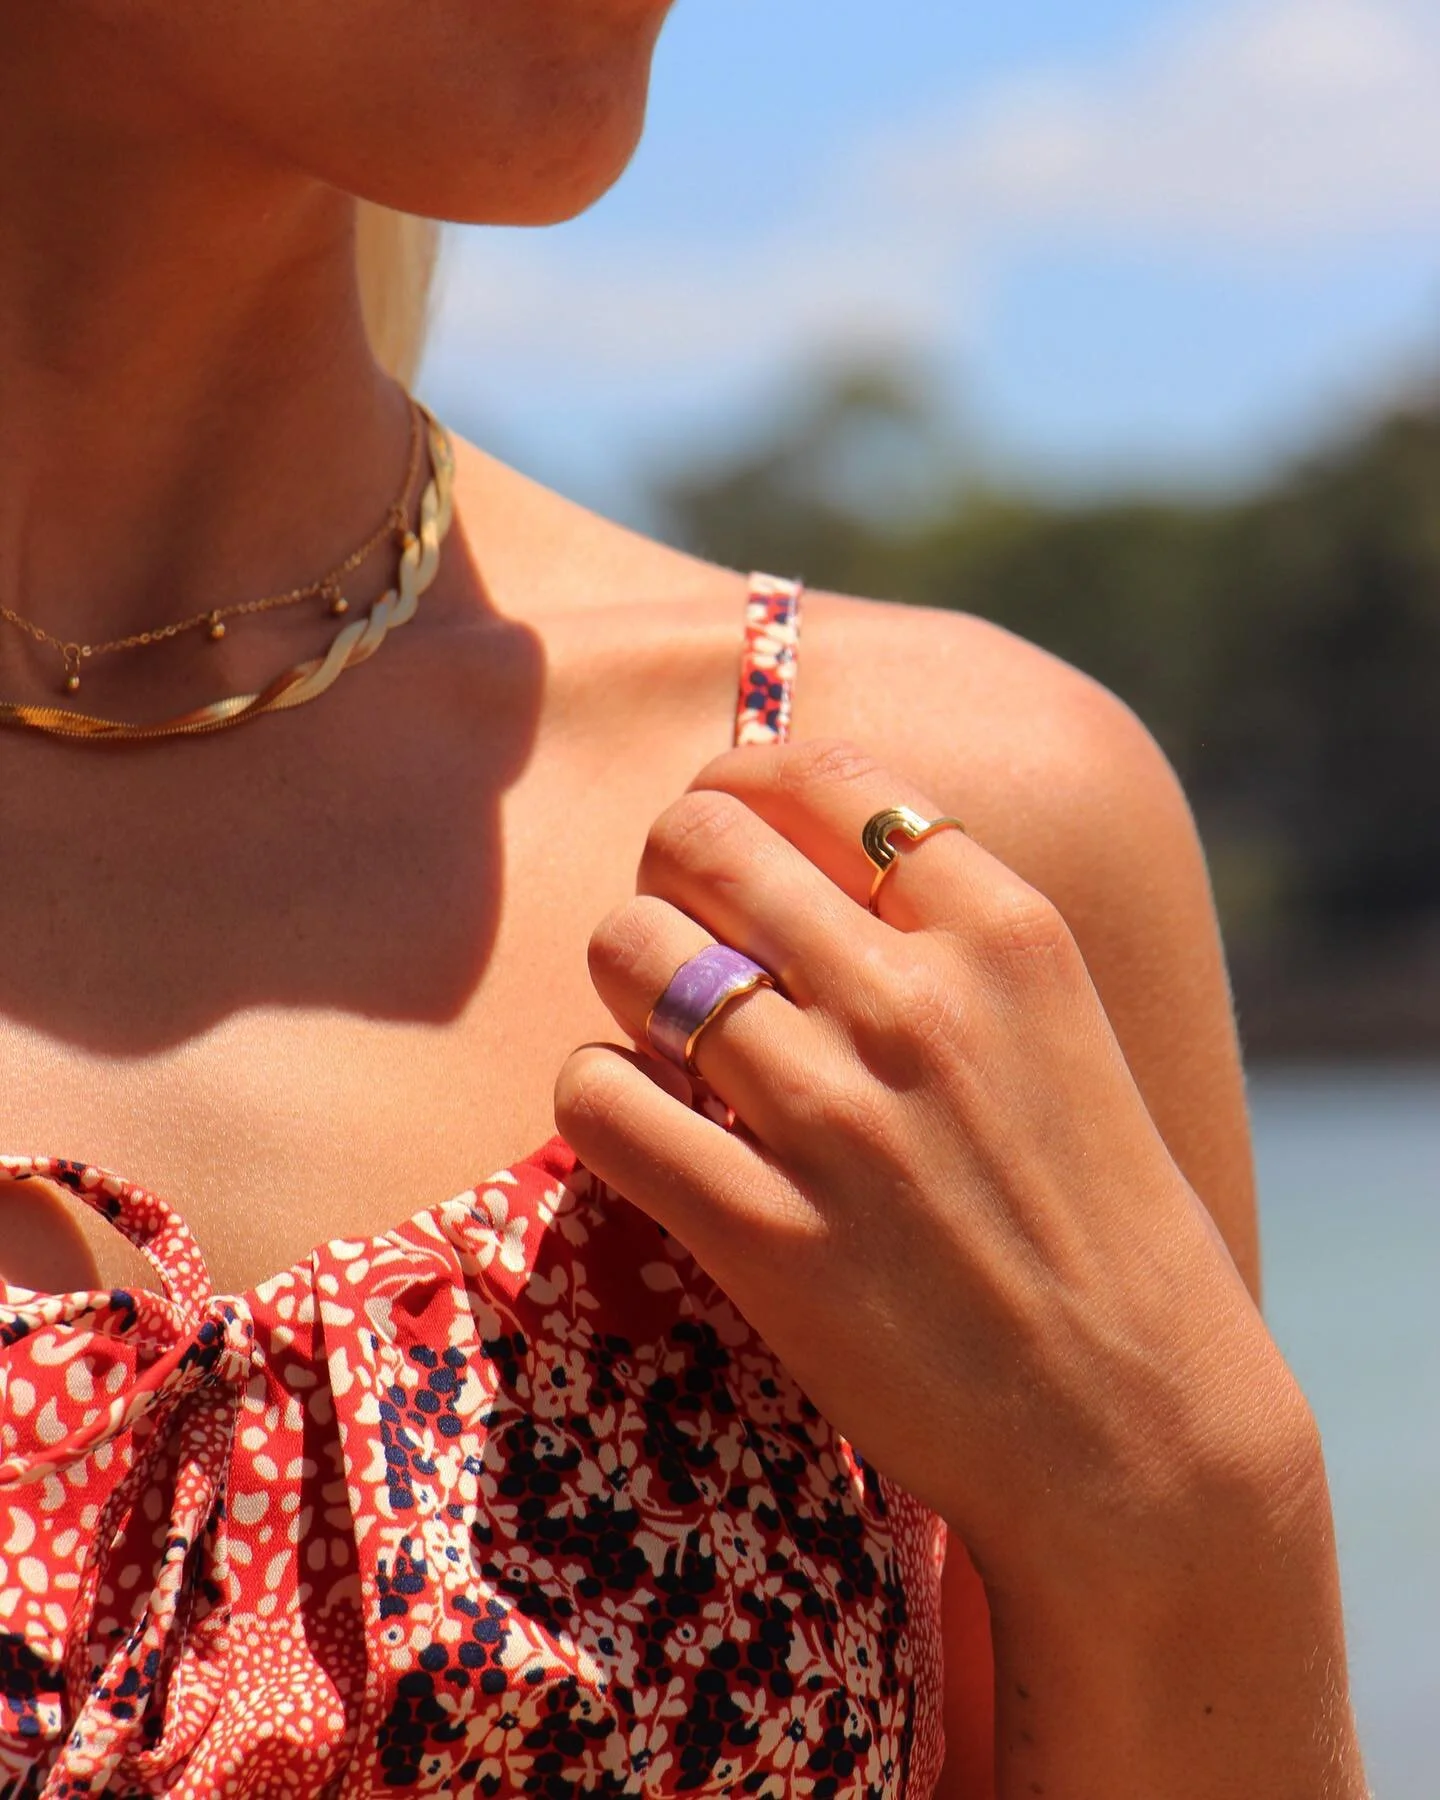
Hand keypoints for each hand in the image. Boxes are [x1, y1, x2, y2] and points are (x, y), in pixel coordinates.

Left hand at [554, 739, 1303, 1594]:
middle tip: (681, 931)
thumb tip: (799, 860)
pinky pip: (597, 1098)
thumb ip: (948, 937)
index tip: (726, 827)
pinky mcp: (767, 1236)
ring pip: (632, 953)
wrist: (1139, 1424)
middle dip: (668, 872)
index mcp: (1008, 934)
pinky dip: (598, 1095)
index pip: (825, 777)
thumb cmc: (1098, 1224)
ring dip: (626, 984)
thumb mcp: (1063, 1032)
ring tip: (666, 1038)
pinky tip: (646, 1127)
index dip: (743, 784)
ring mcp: (839, 1119)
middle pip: (704, 841)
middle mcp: (918, 1004)